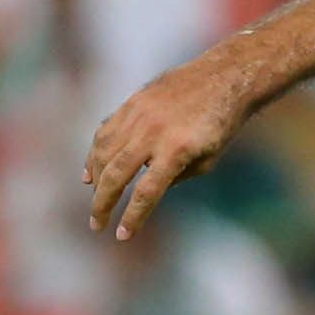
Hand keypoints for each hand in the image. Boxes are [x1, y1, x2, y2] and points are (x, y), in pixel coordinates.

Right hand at [85, 52, 255, 239]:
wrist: (224, 78)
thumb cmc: (221, 125)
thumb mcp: (207, 158)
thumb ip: (174, 177)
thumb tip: (142, 192)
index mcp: (177, 150)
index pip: (146, 192)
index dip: (132, 217)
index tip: (122, 236)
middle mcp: (153, 132)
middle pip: (116, 175)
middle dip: (102, 204)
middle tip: (96, 225)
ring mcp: (139, 115)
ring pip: (104, 153)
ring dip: (95, 181)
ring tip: (95, 200)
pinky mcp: (132, 103)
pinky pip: (105, 132)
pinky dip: (94, 154)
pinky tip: (91, 172)